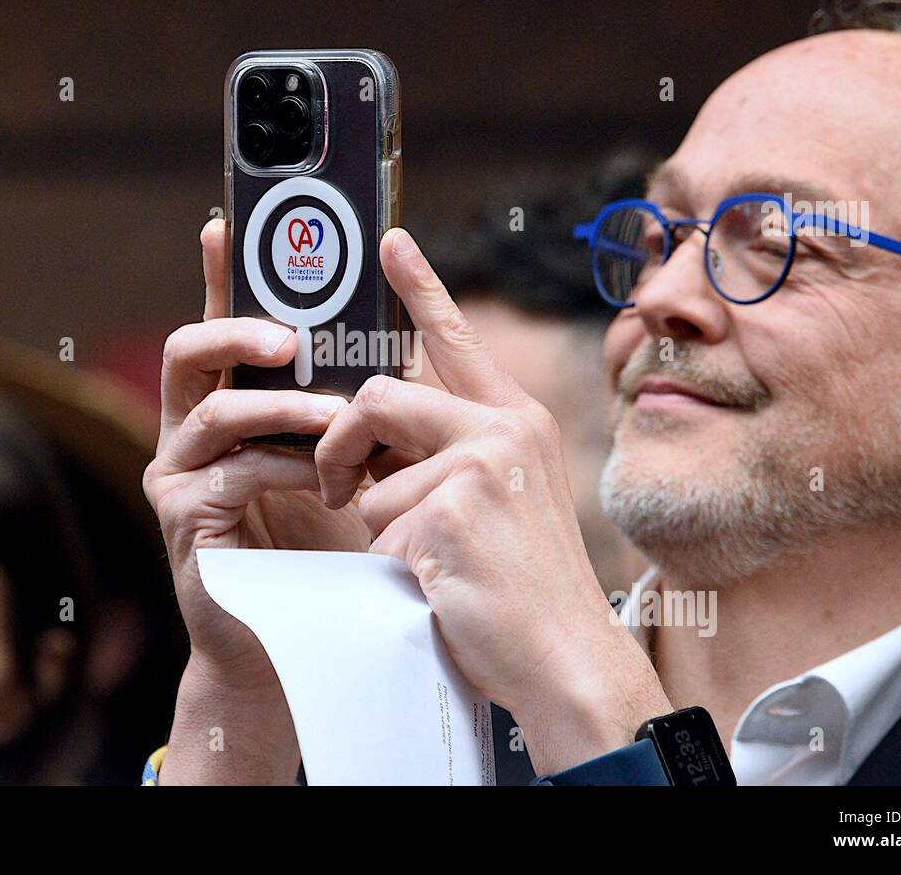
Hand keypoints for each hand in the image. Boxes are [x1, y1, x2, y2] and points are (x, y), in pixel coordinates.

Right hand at [144, 219, 371, 782]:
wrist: (287, 636)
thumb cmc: (318, 541)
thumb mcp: (338, 457)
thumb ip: (345, 402)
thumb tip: (394, 340)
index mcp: (224, 402)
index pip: (217, 324)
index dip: (218, 273)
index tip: (225, 221)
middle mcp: (187, 429)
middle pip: (188, 349)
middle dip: (240, 327)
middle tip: (293, 335)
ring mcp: (178, 473)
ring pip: (215, 408)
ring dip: (283, 406)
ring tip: (338, 414)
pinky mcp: (184, 518)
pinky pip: (232, 473)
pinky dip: (285, 467)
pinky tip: (325, 477)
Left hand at [315, 228, 671, 774]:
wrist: (567, 658)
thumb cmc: (524, 585)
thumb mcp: (503, 498)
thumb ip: (452, 454)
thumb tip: (375, 437)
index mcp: (516, 421)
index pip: (457, 339)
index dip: (420, 286)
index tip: (388, 241)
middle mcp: (503, 428)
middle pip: (381, 396)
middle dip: (341, 442)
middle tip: (333, 482)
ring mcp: (480, 465)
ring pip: (372, 474)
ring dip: (376, 522)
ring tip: (421, 558)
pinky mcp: (452, 509)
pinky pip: (377, 525)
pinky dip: (389, 562)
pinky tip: (436, 583)